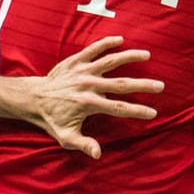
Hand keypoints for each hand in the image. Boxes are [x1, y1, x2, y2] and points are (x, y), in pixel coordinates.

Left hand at [35, 36, 163, 157]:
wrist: (33, 99)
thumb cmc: (51, 119)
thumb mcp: (65, 136)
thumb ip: (83, 144)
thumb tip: (98, 154)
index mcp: (89, 104)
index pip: (119, 108)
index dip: (137, 110)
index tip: (153, 112)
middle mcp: (88, 85)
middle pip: (121, 84)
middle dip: (143, 85)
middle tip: (160, 85)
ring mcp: (83, 71)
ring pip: (111, 61)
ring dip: (130, 57)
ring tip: (147, 55)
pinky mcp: (75, 61)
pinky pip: (93, 49)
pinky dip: (106, 43)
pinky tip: (120, 40)